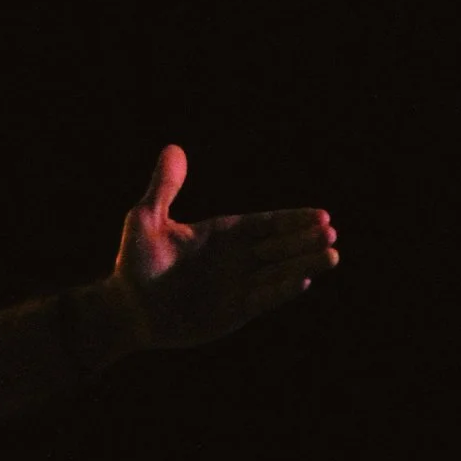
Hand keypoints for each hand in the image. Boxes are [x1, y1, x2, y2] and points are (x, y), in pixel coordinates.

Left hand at [114, 145, 337, 348]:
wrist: (128, 311)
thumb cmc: (135, 265)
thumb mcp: (146, 221)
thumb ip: (164, 188)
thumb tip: (173, 148)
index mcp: (225, 233)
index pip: (267, 223)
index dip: (293, 220)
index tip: (321, 215)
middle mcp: (238, 258)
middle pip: (281, 246)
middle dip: (306, 240)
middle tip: (331, 233)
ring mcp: (239, 284)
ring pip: (280, 271)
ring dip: (305, 264)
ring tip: (332, 256)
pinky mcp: (236, 311)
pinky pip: (265, 298)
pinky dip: (283, 290)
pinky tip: (303, 281)